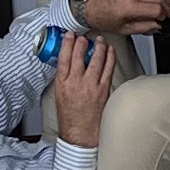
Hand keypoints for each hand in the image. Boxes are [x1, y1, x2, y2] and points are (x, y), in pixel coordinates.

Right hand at [44, 28, 121, 145]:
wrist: (81, 134)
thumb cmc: (70, 117)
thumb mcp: (59, 95)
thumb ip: (64, 78)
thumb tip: (70, 63)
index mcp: (62, 84)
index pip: (63, 58)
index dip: (67, 44)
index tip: (69, 36)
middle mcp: (76, 83)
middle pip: (79, 55)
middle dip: (82, 42)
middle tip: (84, 37)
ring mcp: (91, 85)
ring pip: (96, 59)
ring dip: (98, 47)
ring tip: (99, 40)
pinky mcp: (104, 89)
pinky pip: (108, 68)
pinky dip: (110, 57)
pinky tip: (110, 51)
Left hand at [76, 0, 169, 35]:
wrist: (86, 4)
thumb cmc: (100, 16)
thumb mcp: (123, 28)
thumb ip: (143, 27)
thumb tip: (156, 26)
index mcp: (130, 5)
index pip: (157, 8)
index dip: (164, 15)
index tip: (164, 20)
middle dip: (168, 6)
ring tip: (167, 7)